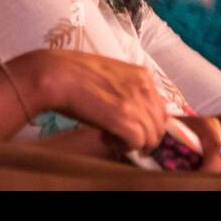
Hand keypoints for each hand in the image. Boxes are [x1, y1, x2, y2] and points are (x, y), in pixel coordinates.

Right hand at [30, 49, 171, 151]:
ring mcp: (136, 103)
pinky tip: (107, 139)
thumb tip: (134, 110)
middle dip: (146, 137)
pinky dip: (125, 147)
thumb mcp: (112, 75)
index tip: (135, 130)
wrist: (58, 75)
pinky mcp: (123, 119)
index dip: (150, 123)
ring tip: (112, 138)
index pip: (162, 108)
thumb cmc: (76, 73)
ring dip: (134, 143)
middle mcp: (145, 88)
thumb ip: (128, 89)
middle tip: (125, 140)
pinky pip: (137, 142)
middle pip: (160, 124)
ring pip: (152, 136)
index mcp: (143, 75)